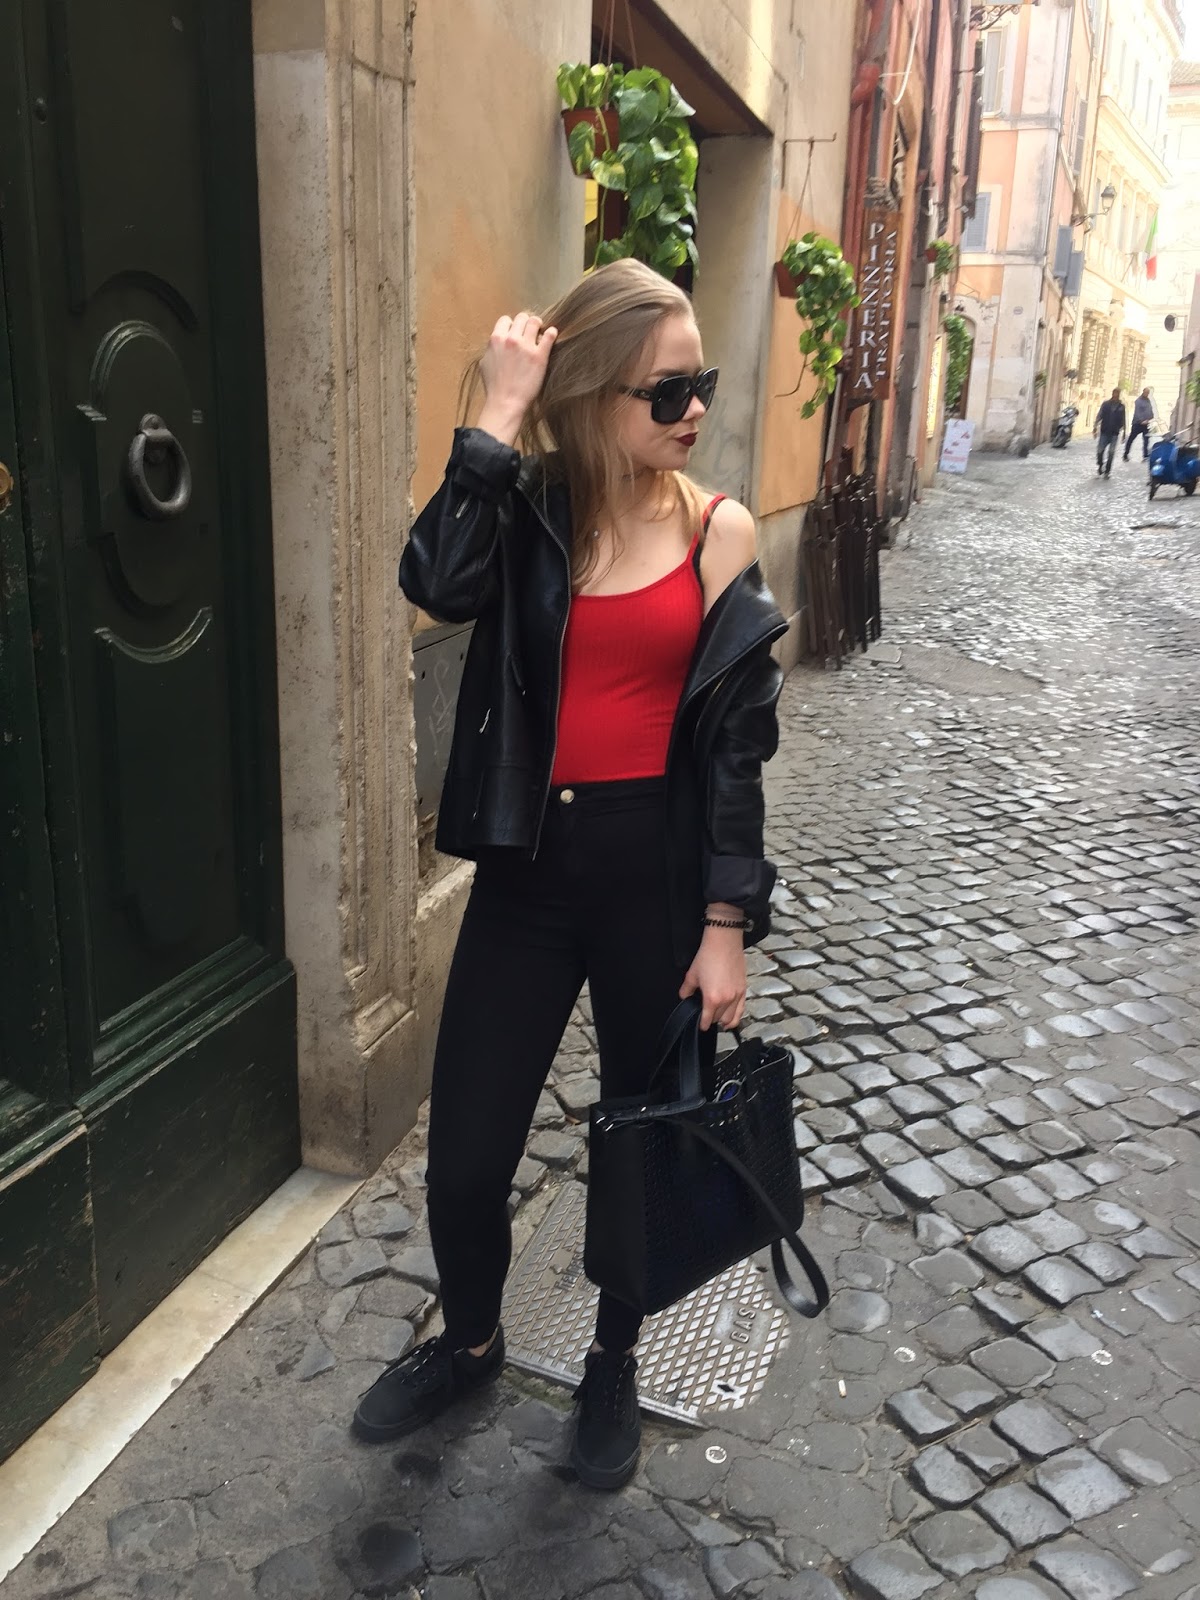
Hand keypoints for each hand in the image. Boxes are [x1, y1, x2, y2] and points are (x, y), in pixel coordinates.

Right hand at [477, 313, 557, 443]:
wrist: (505, 403)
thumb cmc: (494, 387)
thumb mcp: (485, 363)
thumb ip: (492, 349)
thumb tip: (497, 343)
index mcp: (496, 339)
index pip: (505, 320)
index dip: (511, 326)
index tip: (516, 333)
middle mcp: (511, 339)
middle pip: (522, 318)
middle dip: (525, 324)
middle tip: (530, 333)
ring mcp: (526, 347)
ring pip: (535, 321)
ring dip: (538, 326)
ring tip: (540, 334)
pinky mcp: (540, 356)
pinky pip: (549, 335)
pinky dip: (551, 333)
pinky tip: (551, 336)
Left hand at [679, 926, 746, 1031]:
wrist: (724, 942)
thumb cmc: (708, 956)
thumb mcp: (692, 975)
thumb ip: (686, 990)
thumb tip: (684, 997)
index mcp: (712, 998)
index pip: (707, 1020)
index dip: (702, 1024)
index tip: (700, 1025)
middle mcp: (727, 1000)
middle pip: (719, 1019)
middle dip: (712, 1020)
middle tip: (707, 1017)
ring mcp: (737, 995)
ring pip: (732, 1018)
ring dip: (725, 1021)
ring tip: (720, 1022)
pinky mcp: (743, 989)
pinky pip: (741, 1010)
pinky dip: (736, 1016)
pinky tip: (732, 1018)